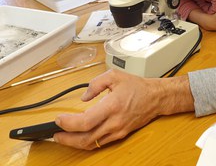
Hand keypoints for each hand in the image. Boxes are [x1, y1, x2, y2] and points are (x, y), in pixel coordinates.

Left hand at [54, 69, 193, 149]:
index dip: (69, 123)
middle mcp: (114, 122)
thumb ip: (96, 84)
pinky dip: (87, 142)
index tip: (59, 119)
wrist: (155, 97)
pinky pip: (100, 143)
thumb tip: (84, 97)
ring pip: (92, 144)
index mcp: (112, 106)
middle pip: (86, 139)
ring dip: (75, 143)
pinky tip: (80, 137)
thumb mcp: (114, 76)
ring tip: (64, 137)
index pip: (86, 121)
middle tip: (55, 134)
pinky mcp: (120, 134)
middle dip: (67, 139)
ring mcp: (118, 131)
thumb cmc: (137, 86)